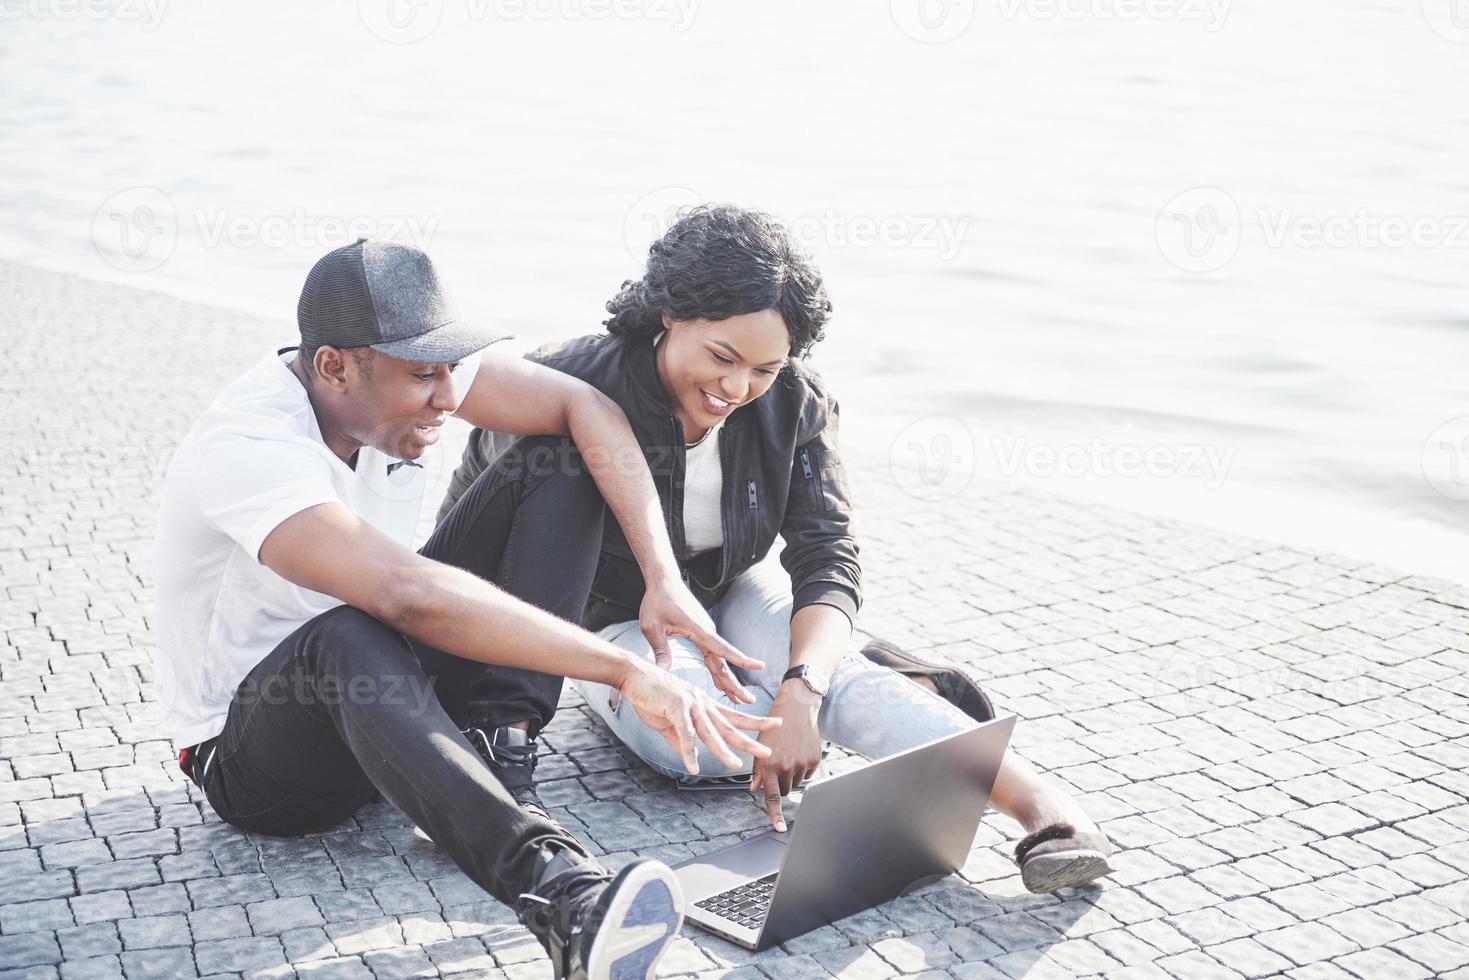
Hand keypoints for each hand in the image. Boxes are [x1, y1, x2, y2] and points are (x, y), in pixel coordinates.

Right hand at [617, 659, 780, 774]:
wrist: (634, 676)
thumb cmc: (652, 695)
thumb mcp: (669, 723)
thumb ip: (680, 741)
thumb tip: (691, 759)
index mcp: (704, 706)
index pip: (734, 717)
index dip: (754, 723)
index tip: (773, 724)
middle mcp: (702, 705)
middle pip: (730, 726)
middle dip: (750, 739)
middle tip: (768, 751)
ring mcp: (690, 705)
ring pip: (710, 732)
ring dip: (722, 750)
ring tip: (735, 765)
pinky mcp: (676, 707)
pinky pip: (685, 733)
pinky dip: (689, 750)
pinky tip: (693, 766)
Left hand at [639, 579, 763, 704]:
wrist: (663, 581)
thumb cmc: (656, 602)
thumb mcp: (652, 627)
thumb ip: (659, 649)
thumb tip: (662, 672)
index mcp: (697, 629)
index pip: (722, 648)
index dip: (740, 659)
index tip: (759, 666)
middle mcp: (706, 631)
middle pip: (724, 661)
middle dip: (734, 682)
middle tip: (748, 700)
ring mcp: (705, 631)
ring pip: (719, 659)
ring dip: (727, 679)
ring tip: (737, 698)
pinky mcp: (702, 632)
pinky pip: (713, 654)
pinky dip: (717, 669)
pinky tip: (720, 682)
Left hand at [750, 683, 823, 831]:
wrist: (796, 710)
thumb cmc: (774, 729)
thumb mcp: (759, 748)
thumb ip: (757, 771)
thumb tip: (755, 789)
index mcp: (770, 765)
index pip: (772, 796)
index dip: (775, 814)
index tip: (779, 828)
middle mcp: (786, 767)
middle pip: (785, 791)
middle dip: (781, 784)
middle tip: (779, 766)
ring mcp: (802, 764)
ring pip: (796, 784)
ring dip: (792, 776)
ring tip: (789, 755)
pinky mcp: (814, 761)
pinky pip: (807, 776)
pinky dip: (802, 769)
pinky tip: (798, 753)